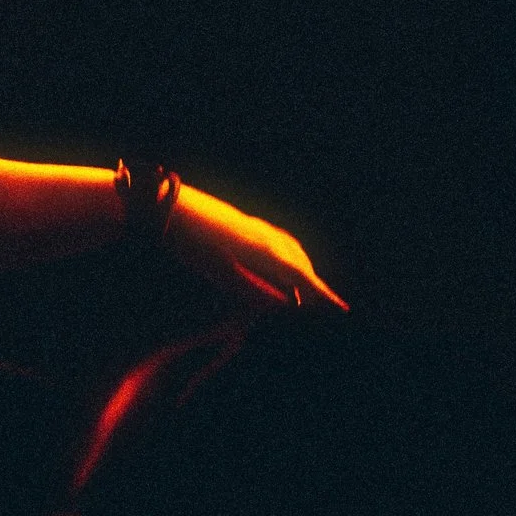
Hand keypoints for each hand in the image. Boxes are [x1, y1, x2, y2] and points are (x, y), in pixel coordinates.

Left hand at [171, 181, 346, 313]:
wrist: (174, 206)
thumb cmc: (194, 244)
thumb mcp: (223, 274)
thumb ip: (256, 291)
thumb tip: (286, 303)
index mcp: (264, 252)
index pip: (302, 278)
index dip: (323, 296)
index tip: (341, 309)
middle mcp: (268, 237)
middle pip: (301, 265)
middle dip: (313, 287)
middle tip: (323, 307)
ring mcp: (259, 227)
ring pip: (292, 252)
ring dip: (301, 272)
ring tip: (303, 294)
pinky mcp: (250, 224)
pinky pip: (280, 243)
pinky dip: (289, 258)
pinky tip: (284, 269)